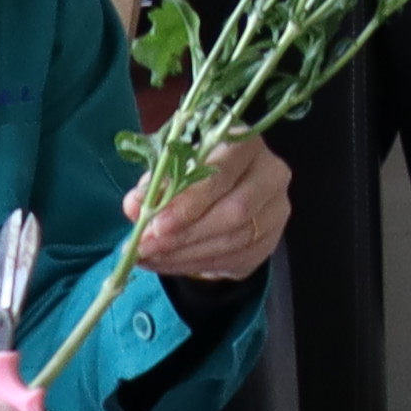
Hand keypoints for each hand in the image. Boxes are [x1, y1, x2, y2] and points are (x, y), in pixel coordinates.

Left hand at [128, 132, 290, 285]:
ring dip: (186, 253)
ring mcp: (276, 209)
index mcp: (247, 146)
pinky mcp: (269, 240)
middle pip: (236, 210)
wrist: (222, 200)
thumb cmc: (196, 179)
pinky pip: (235, 259)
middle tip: (147, 247)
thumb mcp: (172, 173)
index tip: (157, 224)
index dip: (191, 201)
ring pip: (235, 239)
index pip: (225, 172)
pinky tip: (168, 264)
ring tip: (149, 257)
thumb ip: (155, 186)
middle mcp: (271, 174)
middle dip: (185, 233)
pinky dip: (195, 265)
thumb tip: (135, 204)